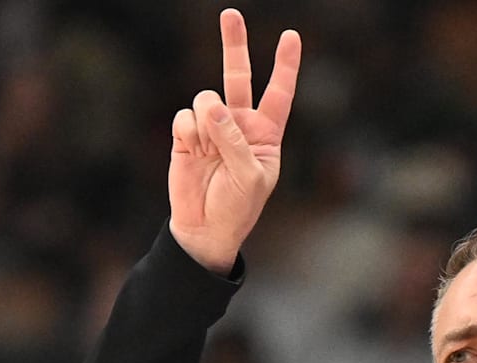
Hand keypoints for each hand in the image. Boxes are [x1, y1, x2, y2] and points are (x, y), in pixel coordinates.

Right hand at [169, 9, 300, 272]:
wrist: (204, 228)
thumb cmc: (238, 207)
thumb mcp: (249, 176)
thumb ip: (234, 139)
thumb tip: (211, 103)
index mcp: (266, 133)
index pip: (279, 93)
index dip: (285, 65)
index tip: (291, 36)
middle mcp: (239, 124)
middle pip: (238, 76)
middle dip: (234, 44)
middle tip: (231, 14)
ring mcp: (211, 126)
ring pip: (207, 99)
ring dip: (208, 121)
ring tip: (209, 149)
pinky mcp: (186, 134)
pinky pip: (185, 117)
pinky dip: (189, 132)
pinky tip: (192, 150)